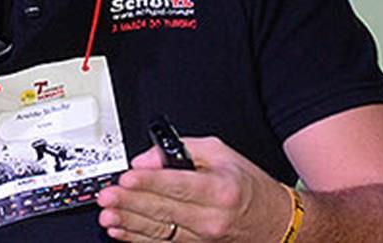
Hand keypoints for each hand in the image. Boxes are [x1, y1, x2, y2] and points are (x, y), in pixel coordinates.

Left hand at [96, 137, 289, 240]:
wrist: (275, 221)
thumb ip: (182, 149)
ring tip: (108, 215)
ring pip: (159, 230)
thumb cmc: (246, 185)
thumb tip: (147, 158)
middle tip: (107, 196)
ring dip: (129, 223)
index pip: (178, 185)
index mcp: (220, 190)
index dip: (149, 182)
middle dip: (131, 203)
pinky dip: (138, 238)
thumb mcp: (221, 153)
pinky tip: (120, 231)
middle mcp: (212, 217)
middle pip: (164, 209)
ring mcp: (204, 237)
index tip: (126, 178)